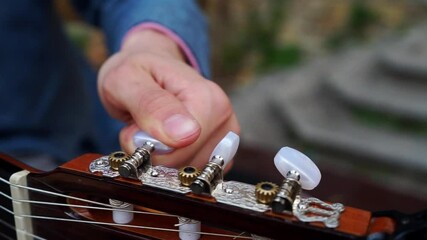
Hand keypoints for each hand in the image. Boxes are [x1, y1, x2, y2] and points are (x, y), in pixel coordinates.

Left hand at [98, 29, 239, 168]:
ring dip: (162, 159)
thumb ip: (152, 105)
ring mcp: (225, 137)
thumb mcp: (127, 79)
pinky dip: (174, 164)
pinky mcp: (221, 152)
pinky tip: (167, 142)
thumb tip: (186, 135)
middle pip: (184, 162)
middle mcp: (223, 118)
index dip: (150, 147)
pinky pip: (193, 172)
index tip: (134, 129)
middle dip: (154, 153)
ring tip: (153, 131)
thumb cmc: (138, 71)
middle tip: (139, 127)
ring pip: (187, 171)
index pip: (181, 148)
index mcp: (207, 98)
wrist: (151, 66)